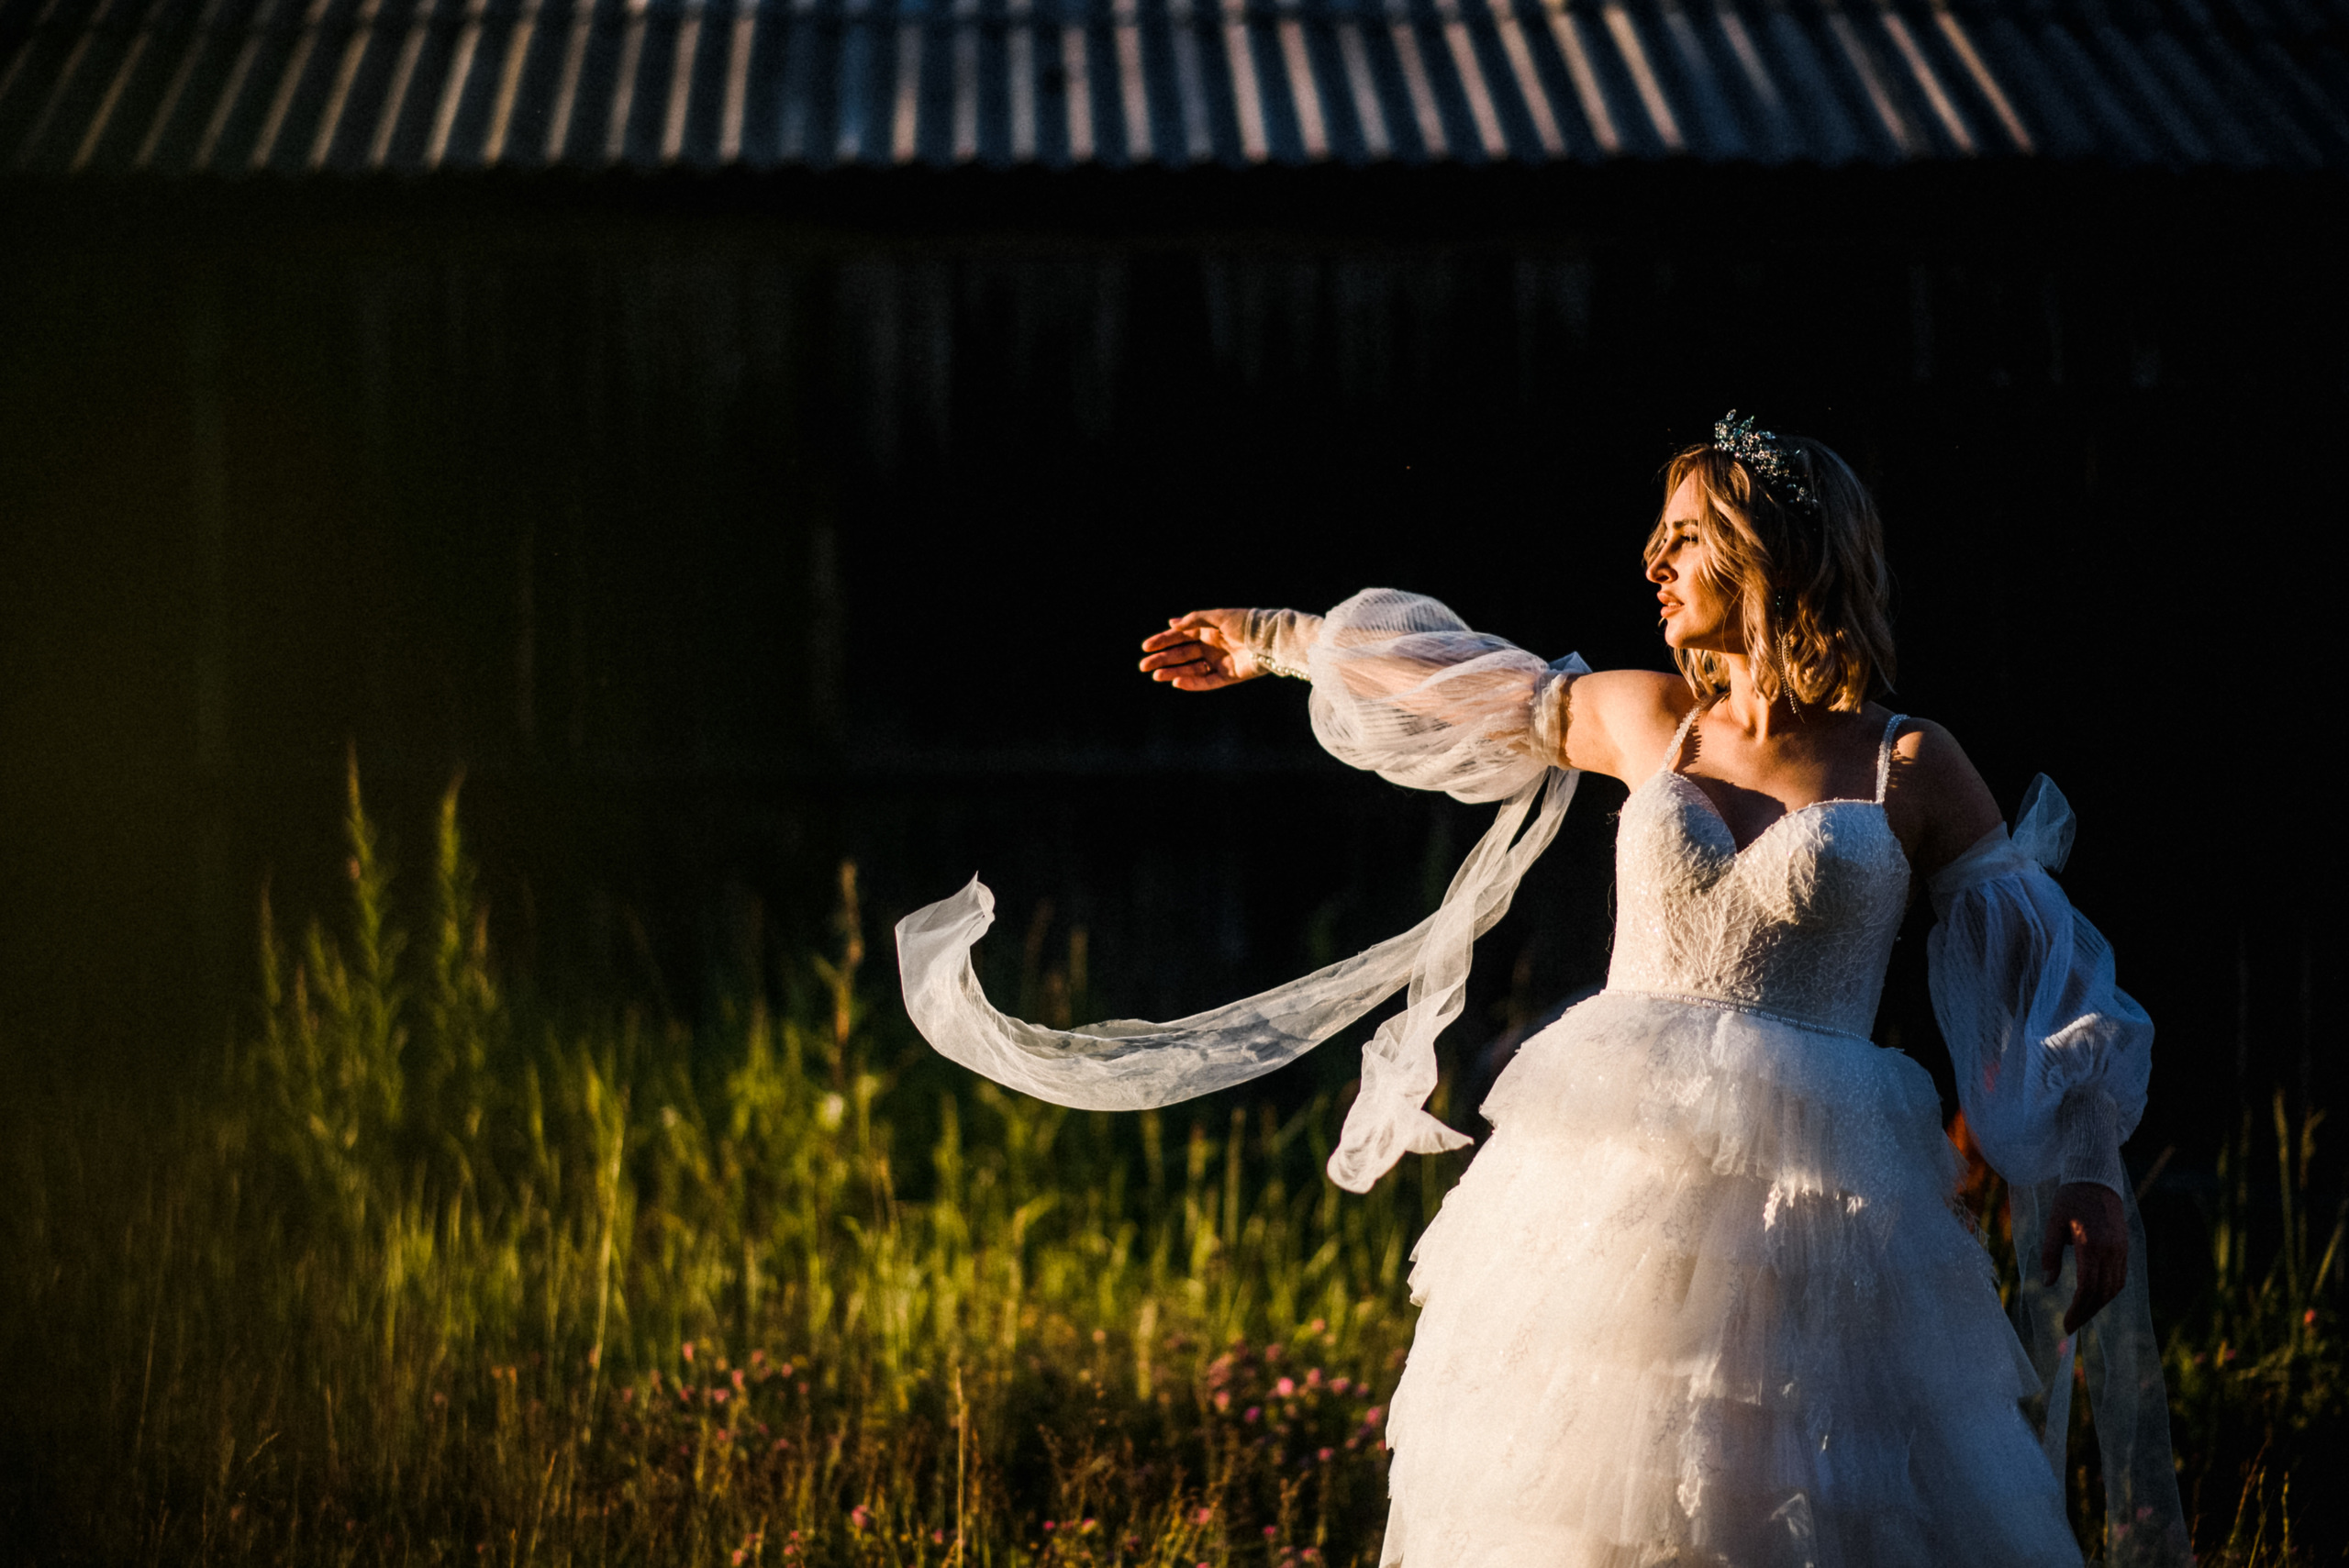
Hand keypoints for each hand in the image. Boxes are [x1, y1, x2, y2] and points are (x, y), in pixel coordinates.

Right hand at [1139, 610, 1265, 690]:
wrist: (1271, 639)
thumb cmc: (1246, 623)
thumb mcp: (1217, 617)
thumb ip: (1194, 620)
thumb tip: (1172, 623)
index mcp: (1208, 630)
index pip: (1180, 637)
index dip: (1163, 641)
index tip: (1146, 647)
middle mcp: (1212, 646)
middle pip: (1182, 654)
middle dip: (1163, 659)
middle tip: (1144, 666)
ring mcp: (1220, 662)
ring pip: (1191, 669)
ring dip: (1173, 672)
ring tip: (1157, 676)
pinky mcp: (1229, 676)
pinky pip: (1206, 682)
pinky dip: (1192, 683)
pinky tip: (1177, 682)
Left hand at [2040, 1181, 2127, 1333]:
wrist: (2096, 1179)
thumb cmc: (2070, 1199)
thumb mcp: (2053, 1223)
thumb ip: (2051, 1254)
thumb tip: (2047, 1284)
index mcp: (2091, 1246)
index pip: (2087, 1288)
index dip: (2077, 1310)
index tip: (2066, 1325)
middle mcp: (2110, 1251)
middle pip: (2102, 1293)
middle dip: (2086, 1313)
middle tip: (2070, 1326)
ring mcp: (2121, 1250)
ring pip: (2114, 1288)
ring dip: (2098, 1305)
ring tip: (2081, 1315)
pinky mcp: (2124, 1247)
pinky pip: (2119, 1277)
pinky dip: (2108, 1292)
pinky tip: (2095, 1298)